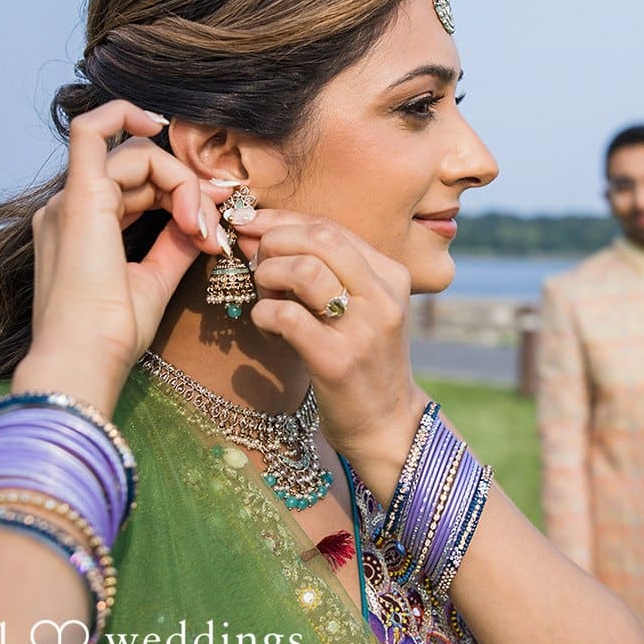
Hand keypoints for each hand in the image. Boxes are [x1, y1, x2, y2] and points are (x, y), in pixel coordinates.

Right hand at [18, 100, 229, 409]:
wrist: (86, 359)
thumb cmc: (112, 334)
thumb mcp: (154, 279)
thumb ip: (174, 243)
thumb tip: (200, 219)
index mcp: (82, 227)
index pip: (137, 188)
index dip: (180, 191)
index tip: (213, 221)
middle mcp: (69, 208)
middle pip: (141, 168)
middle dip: (188, 188)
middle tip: (213, 228)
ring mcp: (70, 199)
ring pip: (137, 156)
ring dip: (181, 183)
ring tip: (198, 227)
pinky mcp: (80, 195)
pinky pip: (92, 129)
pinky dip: (125, 115)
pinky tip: (157, 127)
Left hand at [230, 212, 424, 493]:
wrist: (386, 423)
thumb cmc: (363, 359)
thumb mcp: (363, 307)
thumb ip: (329, 271)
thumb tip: (263, 234)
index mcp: (392, 275)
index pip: (330, 227)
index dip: (282, 220)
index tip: (250, 225)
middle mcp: (384, 296)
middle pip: (319, 238)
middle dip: (273, 242)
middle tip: (255, 263)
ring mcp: (364, 328)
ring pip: (303, 270)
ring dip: (269, 276)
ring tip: (266, 297)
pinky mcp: (337, 360)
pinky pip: (286, 316)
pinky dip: (264, 314)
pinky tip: (269, 328)